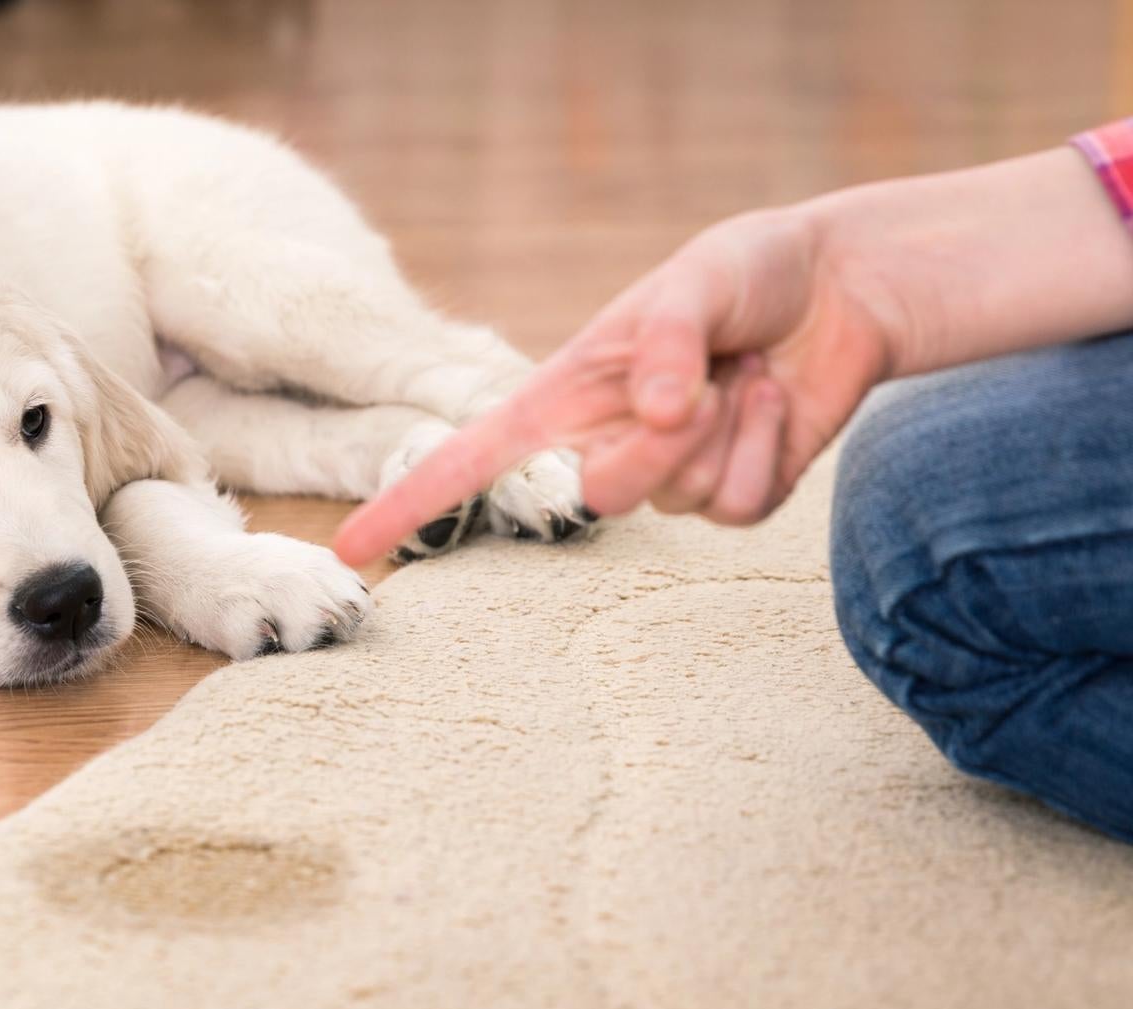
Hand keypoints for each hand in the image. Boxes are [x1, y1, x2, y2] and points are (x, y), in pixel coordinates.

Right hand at [335, 147, 1132, 565]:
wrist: (841, 292)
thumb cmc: (750, 272)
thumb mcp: (699, 278)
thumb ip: (664, 339)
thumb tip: (652, 415)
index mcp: (565, 393)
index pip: (469, 458)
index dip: (408, 502)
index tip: (354, 549)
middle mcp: (605, 442)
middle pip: (599, 495)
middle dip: (657, 446)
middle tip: (700, 385)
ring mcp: (668, 479)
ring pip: (676, 502)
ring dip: (724, 432)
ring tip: (743, 374)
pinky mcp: (731, 497)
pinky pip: (736, 509)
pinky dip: (764, 452)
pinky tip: (771, 404)